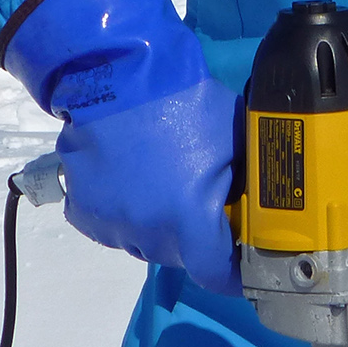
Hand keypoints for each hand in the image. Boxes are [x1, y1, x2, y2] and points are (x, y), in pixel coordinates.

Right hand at [57, 78, 238, 290]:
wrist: (118, 73)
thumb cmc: (183, 102)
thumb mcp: (234, 140)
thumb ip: (248, 182)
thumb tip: (263, 206)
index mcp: (189, 217)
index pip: (215, 273)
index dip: (232, 273)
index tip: (241, 265)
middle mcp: (149, 231)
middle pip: (181, 255)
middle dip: (195, 236)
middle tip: (201, 200)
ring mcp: (112, 224)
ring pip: (146, 242)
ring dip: (159, 224)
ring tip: (163, 180)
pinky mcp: (84, 212)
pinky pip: (114, 227)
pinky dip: (125, 213)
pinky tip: (132, 180)